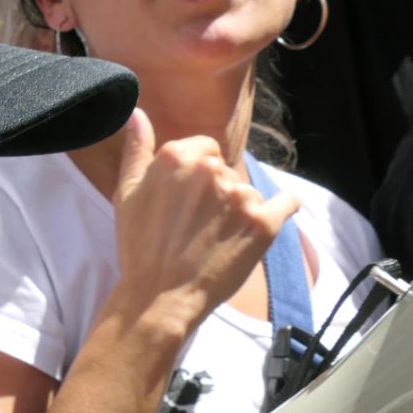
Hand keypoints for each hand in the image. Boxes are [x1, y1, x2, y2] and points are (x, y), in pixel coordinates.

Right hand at [110, 108, 299, 336]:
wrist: (159, 298)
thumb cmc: (140, 248)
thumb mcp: (126, 195)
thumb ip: (136, 150)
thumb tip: (137, 114)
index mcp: (177, 157)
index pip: (205, 148)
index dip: (197, 175)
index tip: (188, 202)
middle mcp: (212, 170)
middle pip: (226, 171)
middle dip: (216, 193)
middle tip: (197, 226)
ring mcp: (241, 196)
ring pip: (248, 192)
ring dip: (239, 210)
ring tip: (216, 240)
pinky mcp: (264, 223)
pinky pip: (286, 202)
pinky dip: (284, 207)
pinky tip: (276, 214)